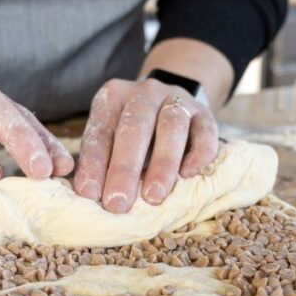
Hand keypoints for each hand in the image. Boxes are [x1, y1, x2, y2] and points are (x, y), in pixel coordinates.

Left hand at [74, 77, 218, 212]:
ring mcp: (177, 99)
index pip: (101, 131)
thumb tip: (91, 196)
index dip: (95, 163)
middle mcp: (145, 93)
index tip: (90, 194)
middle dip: (125, 168)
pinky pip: (205, 130)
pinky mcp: (204, 113)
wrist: (173, 104)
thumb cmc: (134, 134)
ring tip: (154, 197)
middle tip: (119, 202)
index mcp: (113, 97)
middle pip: (135, 126)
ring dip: (163, 163)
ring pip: (172, 126)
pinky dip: (199, 153)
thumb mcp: (112, 138)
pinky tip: (189, 174)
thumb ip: (102, 161)